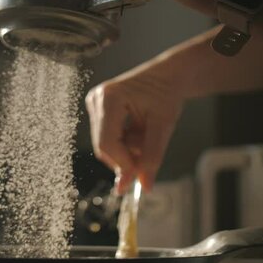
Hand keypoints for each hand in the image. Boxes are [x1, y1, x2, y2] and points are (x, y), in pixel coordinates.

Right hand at [85, 55, 185, 193]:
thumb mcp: (164, 126)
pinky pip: (107, 139)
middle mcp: (96, 99)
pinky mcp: (97, 110)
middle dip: (125, 159)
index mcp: (109, 97)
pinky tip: (138, 136)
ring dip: (126, 152)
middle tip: (148, 163)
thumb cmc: (166, 94)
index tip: (140, 174)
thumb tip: (145, 186)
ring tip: (147, 141)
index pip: (107, 142)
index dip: (123, 163)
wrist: (167, 76)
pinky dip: (124, 145)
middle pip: (103, 146)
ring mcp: (94, 104)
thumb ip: (153, 156)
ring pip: (105, 145)